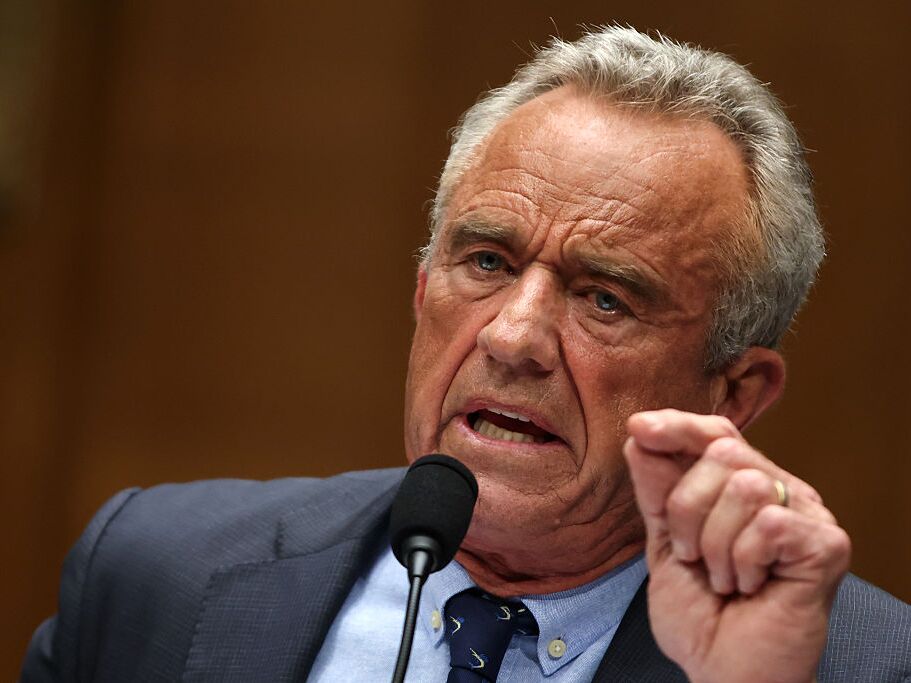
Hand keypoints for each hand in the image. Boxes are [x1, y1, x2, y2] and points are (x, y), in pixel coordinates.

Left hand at [624, 409, 849, 682]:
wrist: (723, 671)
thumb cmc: (701, 614)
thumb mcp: (664, 543)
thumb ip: (656, 490)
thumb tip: (640, 435)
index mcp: (742, 486)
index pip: (715, 432)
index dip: (678, 425)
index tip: (639, 427)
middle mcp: (780, 491)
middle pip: (723, 450)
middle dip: (686, 507)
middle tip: (693, 556)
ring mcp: (808, 515)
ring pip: (744, 485)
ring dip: (715, 543)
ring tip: (724, 577)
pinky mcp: (827, 544)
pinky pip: (767, 523)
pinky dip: (743, 561)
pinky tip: (751, 586)